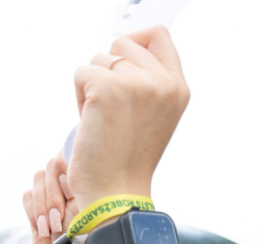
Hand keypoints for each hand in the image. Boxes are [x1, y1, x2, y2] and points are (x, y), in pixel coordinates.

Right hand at [25, 155, 95, 243]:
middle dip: (53, 194)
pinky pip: (27, 196)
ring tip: (52, 228)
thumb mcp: (88, 212)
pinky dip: (33, 212)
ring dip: (43, 205)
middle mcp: (66, 185)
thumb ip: (77, 188)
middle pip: (50, 168)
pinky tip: (43, 230)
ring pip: (37, 181)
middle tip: (59, 219)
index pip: (68, 156)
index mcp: (84, 181)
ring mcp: (50, 196)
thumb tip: (64, 168)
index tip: (69, 189)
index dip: (65, 167)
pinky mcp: (36, 210)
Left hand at [68, 27, 188, 205]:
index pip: (158, 35)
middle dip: (109, 71)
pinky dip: (78, 97)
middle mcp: (163, 82)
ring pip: (99, 59)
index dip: (135, 45)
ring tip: (103, 121)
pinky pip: (81, 73)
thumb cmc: (127, 160)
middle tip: (112, 109)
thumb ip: (150, 82)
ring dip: (93, 87)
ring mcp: (137, 83)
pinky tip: (90, 123)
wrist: (116, 194)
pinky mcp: (108, 88)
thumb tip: (122, 53)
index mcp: (179, 88)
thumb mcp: (154, 116)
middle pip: (123, 44)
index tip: (123, 70)